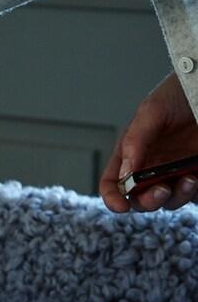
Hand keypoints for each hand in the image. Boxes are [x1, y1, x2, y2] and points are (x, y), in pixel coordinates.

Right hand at [100, 73, 197, 211]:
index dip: (112, 197)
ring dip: (176, 197)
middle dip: (148, 201)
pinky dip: (194, 194)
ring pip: (169, 201)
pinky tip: (196, 178)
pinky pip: (194, 196)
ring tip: (189, 180)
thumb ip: (134, 141)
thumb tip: (125, 173)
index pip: (114, 183)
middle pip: (140, 198)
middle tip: (161, 190)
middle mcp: (152, 167)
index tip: (120, 206)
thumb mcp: (151, 112)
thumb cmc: (178, 95)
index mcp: (131, 154)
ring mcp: (176, 173)